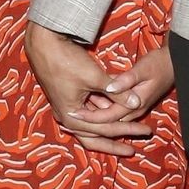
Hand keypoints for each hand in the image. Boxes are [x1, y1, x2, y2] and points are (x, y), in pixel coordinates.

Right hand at [25, 23, 149, 155]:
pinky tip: (117, 112)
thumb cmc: (66, 60)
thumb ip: (117, 92)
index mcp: (72, 117)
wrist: (43, 43)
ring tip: (131, 128)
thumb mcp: (94, 77)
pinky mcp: (68, 98)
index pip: (106, 129)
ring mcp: (66, 109)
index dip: (127, 130)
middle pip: (96, 136)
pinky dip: (103, 112)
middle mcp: (67, 118)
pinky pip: (88, 112)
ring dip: (110, 125)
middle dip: (117, 140)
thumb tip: (137, 103)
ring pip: (92, 126)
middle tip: (136, 145)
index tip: (145, 131)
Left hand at [67, 46, 174, 150]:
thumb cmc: (159, 63)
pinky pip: (112, 110)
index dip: (90, 117)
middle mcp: (134, 110)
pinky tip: (86, 103)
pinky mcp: (132, 102)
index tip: (73, 112)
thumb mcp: (143, 69)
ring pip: (109, 117)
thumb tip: (110, 88)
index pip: (108, 117)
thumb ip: (126, 81)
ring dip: (93, 116)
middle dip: (89, 122)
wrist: (175, 63)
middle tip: (67, 119)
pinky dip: (99, 108)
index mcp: (136, 105)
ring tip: (73, 113)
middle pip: (107, 123)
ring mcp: (134, 108)